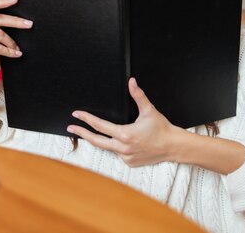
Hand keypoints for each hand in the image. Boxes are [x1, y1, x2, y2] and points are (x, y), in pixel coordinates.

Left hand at [67, 78, 189, 166]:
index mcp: (125, 134)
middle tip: (71, 128)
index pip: (100, 126)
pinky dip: (117, 147)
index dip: (86, 119)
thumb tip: (131, 81)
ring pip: (108, 147)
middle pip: (96, 140)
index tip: (76, 114)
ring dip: (102, 140)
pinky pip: (118, 154)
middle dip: (82, 133)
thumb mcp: (148, 110)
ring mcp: (126, 157)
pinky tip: (125, 142)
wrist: (172, 146)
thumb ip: (138, 95)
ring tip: (96, 132)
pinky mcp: (130, 163)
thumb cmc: (161, 128)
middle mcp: (123, 148)